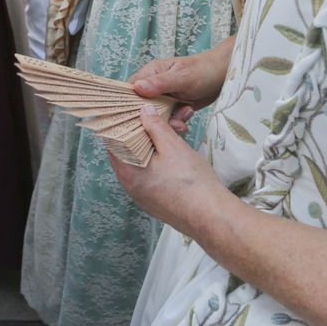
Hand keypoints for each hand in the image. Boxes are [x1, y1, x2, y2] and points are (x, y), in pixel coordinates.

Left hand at [109, 104, 234, 236]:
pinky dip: (160, 159)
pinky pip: (151, 173)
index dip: (125, 121)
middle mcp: (130, 185)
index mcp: (128, 172)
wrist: (212, 217)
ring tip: (178, 131)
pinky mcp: (156, 200)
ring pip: (143, 160)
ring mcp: (143, 195)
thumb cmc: (191, 183)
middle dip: (146, 130)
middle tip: (166, 119)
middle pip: (130, 150)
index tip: (136, 108)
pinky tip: (177, 151)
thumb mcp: (172, 146)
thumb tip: (143, 111)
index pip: (114, 140)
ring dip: (157, 144)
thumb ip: (155, 126)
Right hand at [129, 51, 227, 121]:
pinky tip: (187, 118)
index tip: (136, 118)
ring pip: (156, 116)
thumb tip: (137, 88)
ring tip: (183, 119)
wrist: (223, 77)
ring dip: (168, 122)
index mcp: (149, 73)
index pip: (129, 90)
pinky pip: (168, 120)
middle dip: (154, 118)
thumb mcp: (182, 77)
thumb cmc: (202, 70)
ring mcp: (163, 98)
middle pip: (141, 108)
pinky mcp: (173, 108)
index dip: (129, 105)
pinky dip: (177, 122)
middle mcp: (153, 86)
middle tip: (169, 121)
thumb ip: (160, 83)